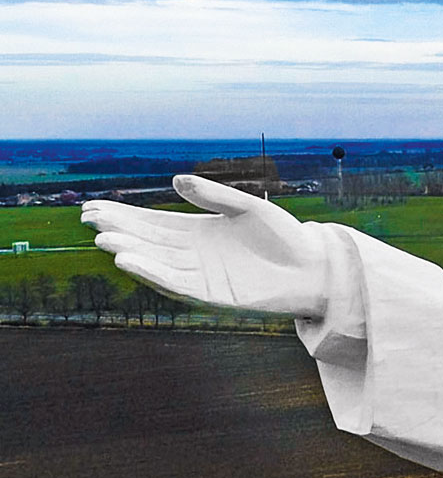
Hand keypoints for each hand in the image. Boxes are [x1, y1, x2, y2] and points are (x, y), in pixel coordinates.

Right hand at [82, 175, 333, 317]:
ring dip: (132, 254)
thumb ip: (214, 196)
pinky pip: (177, 286)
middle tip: (91, 220)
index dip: (124, 217)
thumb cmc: (287, 237)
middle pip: (149, 243)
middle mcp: (195, 256)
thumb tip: (175, 180)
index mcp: (200, 233)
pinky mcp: (214, 297)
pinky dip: (154, 274)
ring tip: (106, 241)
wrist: (317, 268)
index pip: (153, 224)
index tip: (94, 209)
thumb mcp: (248, 209)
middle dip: (120, 232)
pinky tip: (131, 262)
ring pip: (158, 265)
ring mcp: (203, 277)